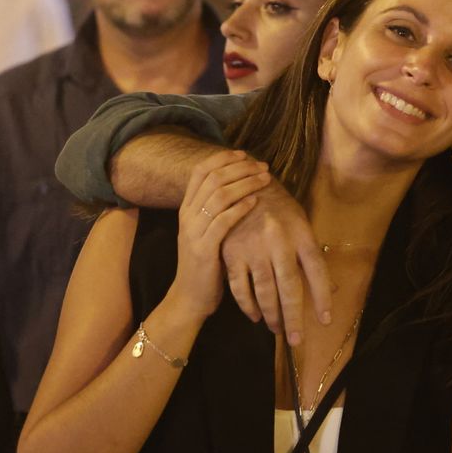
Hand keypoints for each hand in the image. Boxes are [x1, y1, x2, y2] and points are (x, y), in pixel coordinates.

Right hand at [170, 151, 268, 318]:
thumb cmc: (206, 264)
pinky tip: (255, 201)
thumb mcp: (207, 232)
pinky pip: (222, 221)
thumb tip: (240, 185)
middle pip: (212, 178)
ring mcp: (193, 231)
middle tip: (263, 166)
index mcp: (186, 208)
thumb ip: (217, 210)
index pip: (200, 171)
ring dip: (245, 183)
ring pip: (218, 195)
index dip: (223, 158)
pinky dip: (240, 208)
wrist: (190, 297)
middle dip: (240, 167)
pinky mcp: (203, 249)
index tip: (245, 154)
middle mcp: (187, 216)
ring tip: (264, 179)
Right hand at [219, 176, 332, 345]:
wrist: (240, 182)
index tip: (325, 320)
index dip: (322, 298)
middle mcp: (279, 241)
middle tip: (296, 340)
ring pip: (265, 291)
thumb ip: (310, 253)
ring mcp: (253, 248)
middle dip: (294, 317)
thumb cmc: (277, 206)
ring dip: (271, 315)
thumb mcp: (299, 221)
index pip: (317, 271)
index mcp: (301, 233)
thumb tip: (329, 286)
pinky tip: (255, 316)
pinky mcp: (231, 253)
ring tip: (277, 330)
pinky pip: (240, 286)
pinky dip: (248, 305)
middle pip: (290, 287)